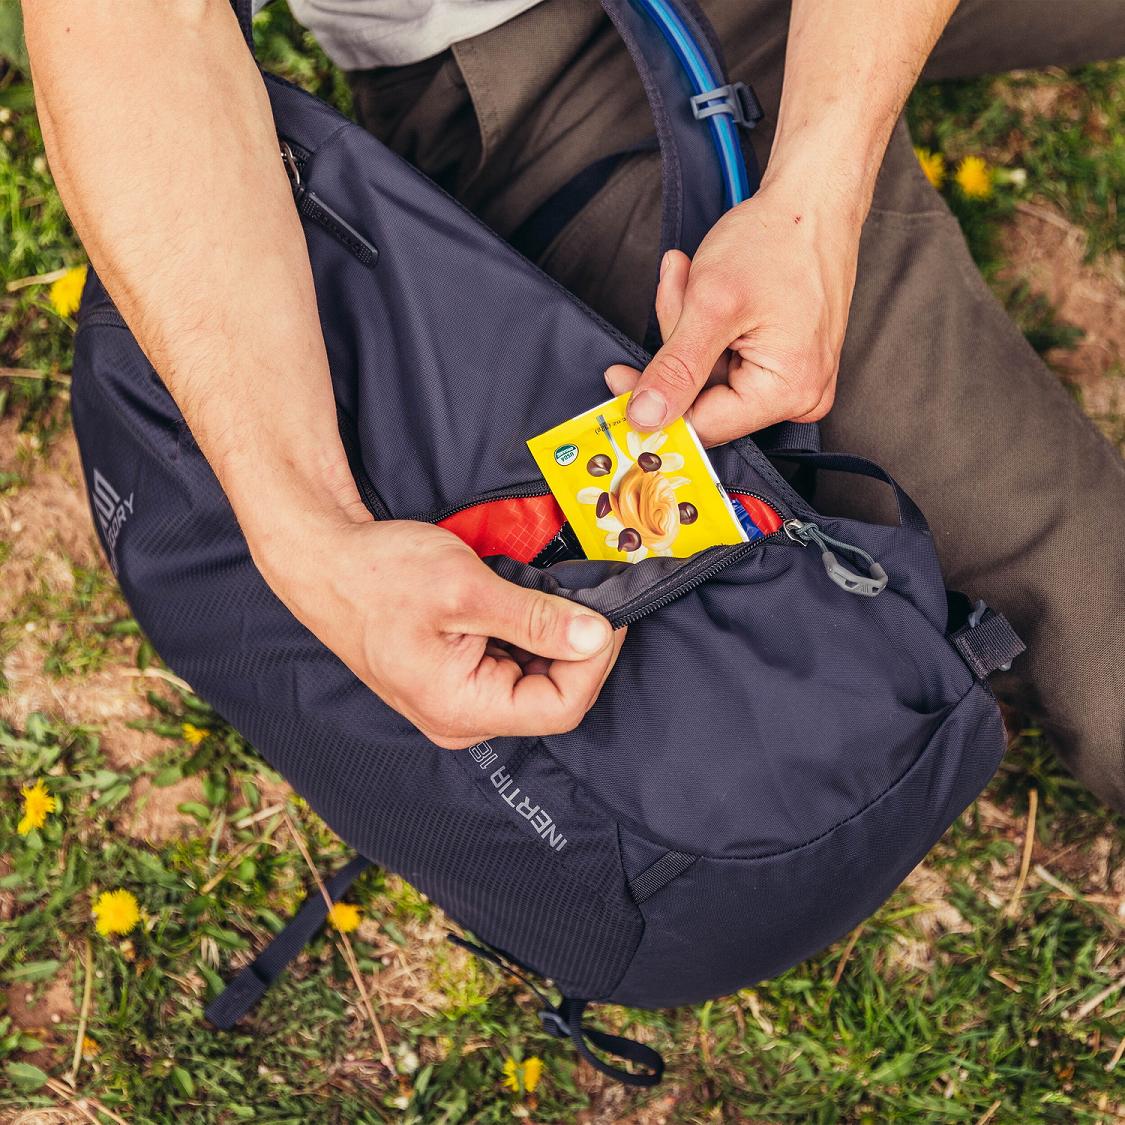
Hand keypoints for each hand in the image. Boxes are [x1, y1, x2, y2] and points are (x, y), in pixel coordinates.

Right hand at [253, 516, 623, 748]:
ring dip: (555, 638)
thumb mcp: (465, 588)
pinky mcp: (455, 680)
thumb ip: (535, 617)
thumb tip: (595, 636)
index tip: (609, 614)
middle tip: (588, 595)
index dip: (595, 661)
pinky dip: (532, 636)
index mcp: (460, 708)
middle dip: (579, 647)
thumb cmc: (379, 574)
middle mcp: (460, 718)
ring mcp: (457, 702)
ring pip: (536, 681)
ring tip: (553, 593)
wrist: (323, 561)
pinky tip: (527, 603)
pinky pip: (512, 667)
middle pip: (552, 698)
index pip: (561, 707)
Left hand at [604, 181, 861, 445]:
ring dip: (687, 327)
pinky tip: (706, 287)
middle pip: (703, 399)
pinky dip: (704, 326)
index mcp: (788, 391)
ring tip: (693, 277)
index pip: (702, 426)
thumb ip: (677, 368)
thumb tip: (646, 418)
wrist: (812, 202)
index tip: (618, 377)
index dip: (655, 404)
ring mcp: (794, 381)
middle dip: (677, 345)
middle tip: (678, 288)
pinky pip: (725, 360)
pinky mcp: (784, 363)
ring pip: (708, 376)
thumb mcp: (712, 303)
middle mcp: (799, 397)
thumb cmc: (778, 240)